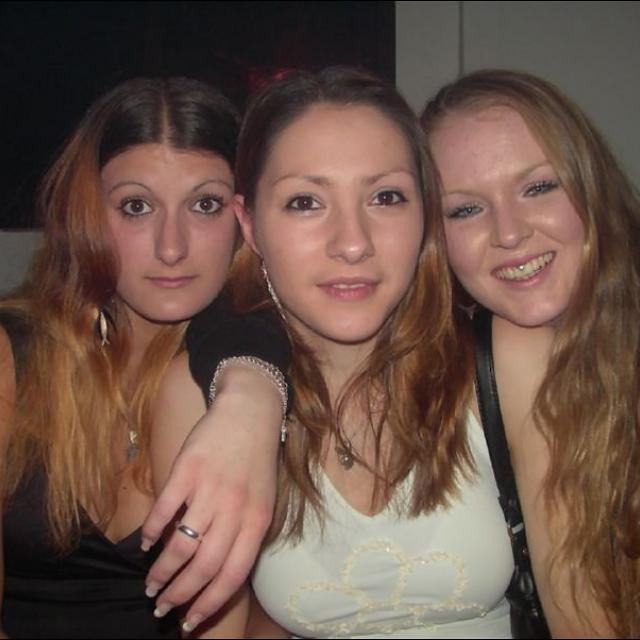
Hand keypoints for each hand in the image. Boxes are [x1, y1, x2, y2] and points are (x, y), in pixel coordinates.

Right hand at [144, 360, 281, 631]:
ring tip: (150, 582)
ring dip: (161, 570)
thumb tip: (217, 574)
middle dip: (179, 594)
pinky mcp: (187, 469)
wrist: (250, 412)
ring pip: (181, 545)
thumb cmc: (255, 461)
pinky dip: (152, 532)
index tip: (190, 622)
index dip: (209, 603)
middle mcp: (234, 509)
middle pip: (203, 567)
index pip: (232, 576)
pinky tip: (146, 544)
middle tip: (161, 605)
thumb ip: (243, 534)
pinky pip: (164, 510)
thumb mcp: (262, 500)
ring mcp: (209, 488)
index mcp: (257, 521)